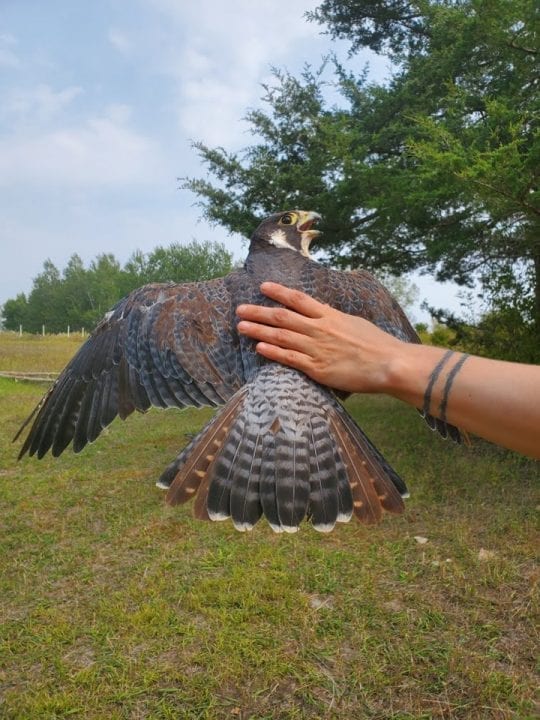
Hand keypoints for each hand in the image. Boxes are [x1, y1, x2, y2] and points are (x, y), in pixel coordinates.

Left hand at [236, 281, 403, 394]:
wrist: (388, 363)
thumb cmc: (377, 344)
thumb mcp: (354, 323)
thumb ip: (334, 318)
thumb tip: (321, 312)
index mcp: (330, 315)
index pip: (298, 299)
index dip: (278, 292)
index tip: (262, 287)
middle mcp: (319, 329)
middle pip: (282, 317)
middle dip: (258, 312)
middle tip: (239, 310)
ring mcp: (317, 348)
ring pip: (281, 337)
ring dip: (258, 331)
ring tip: (241, 327)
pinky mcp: (318, 369)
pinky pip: (290, 359)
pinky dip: (273, 352)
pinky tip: (258, 348)